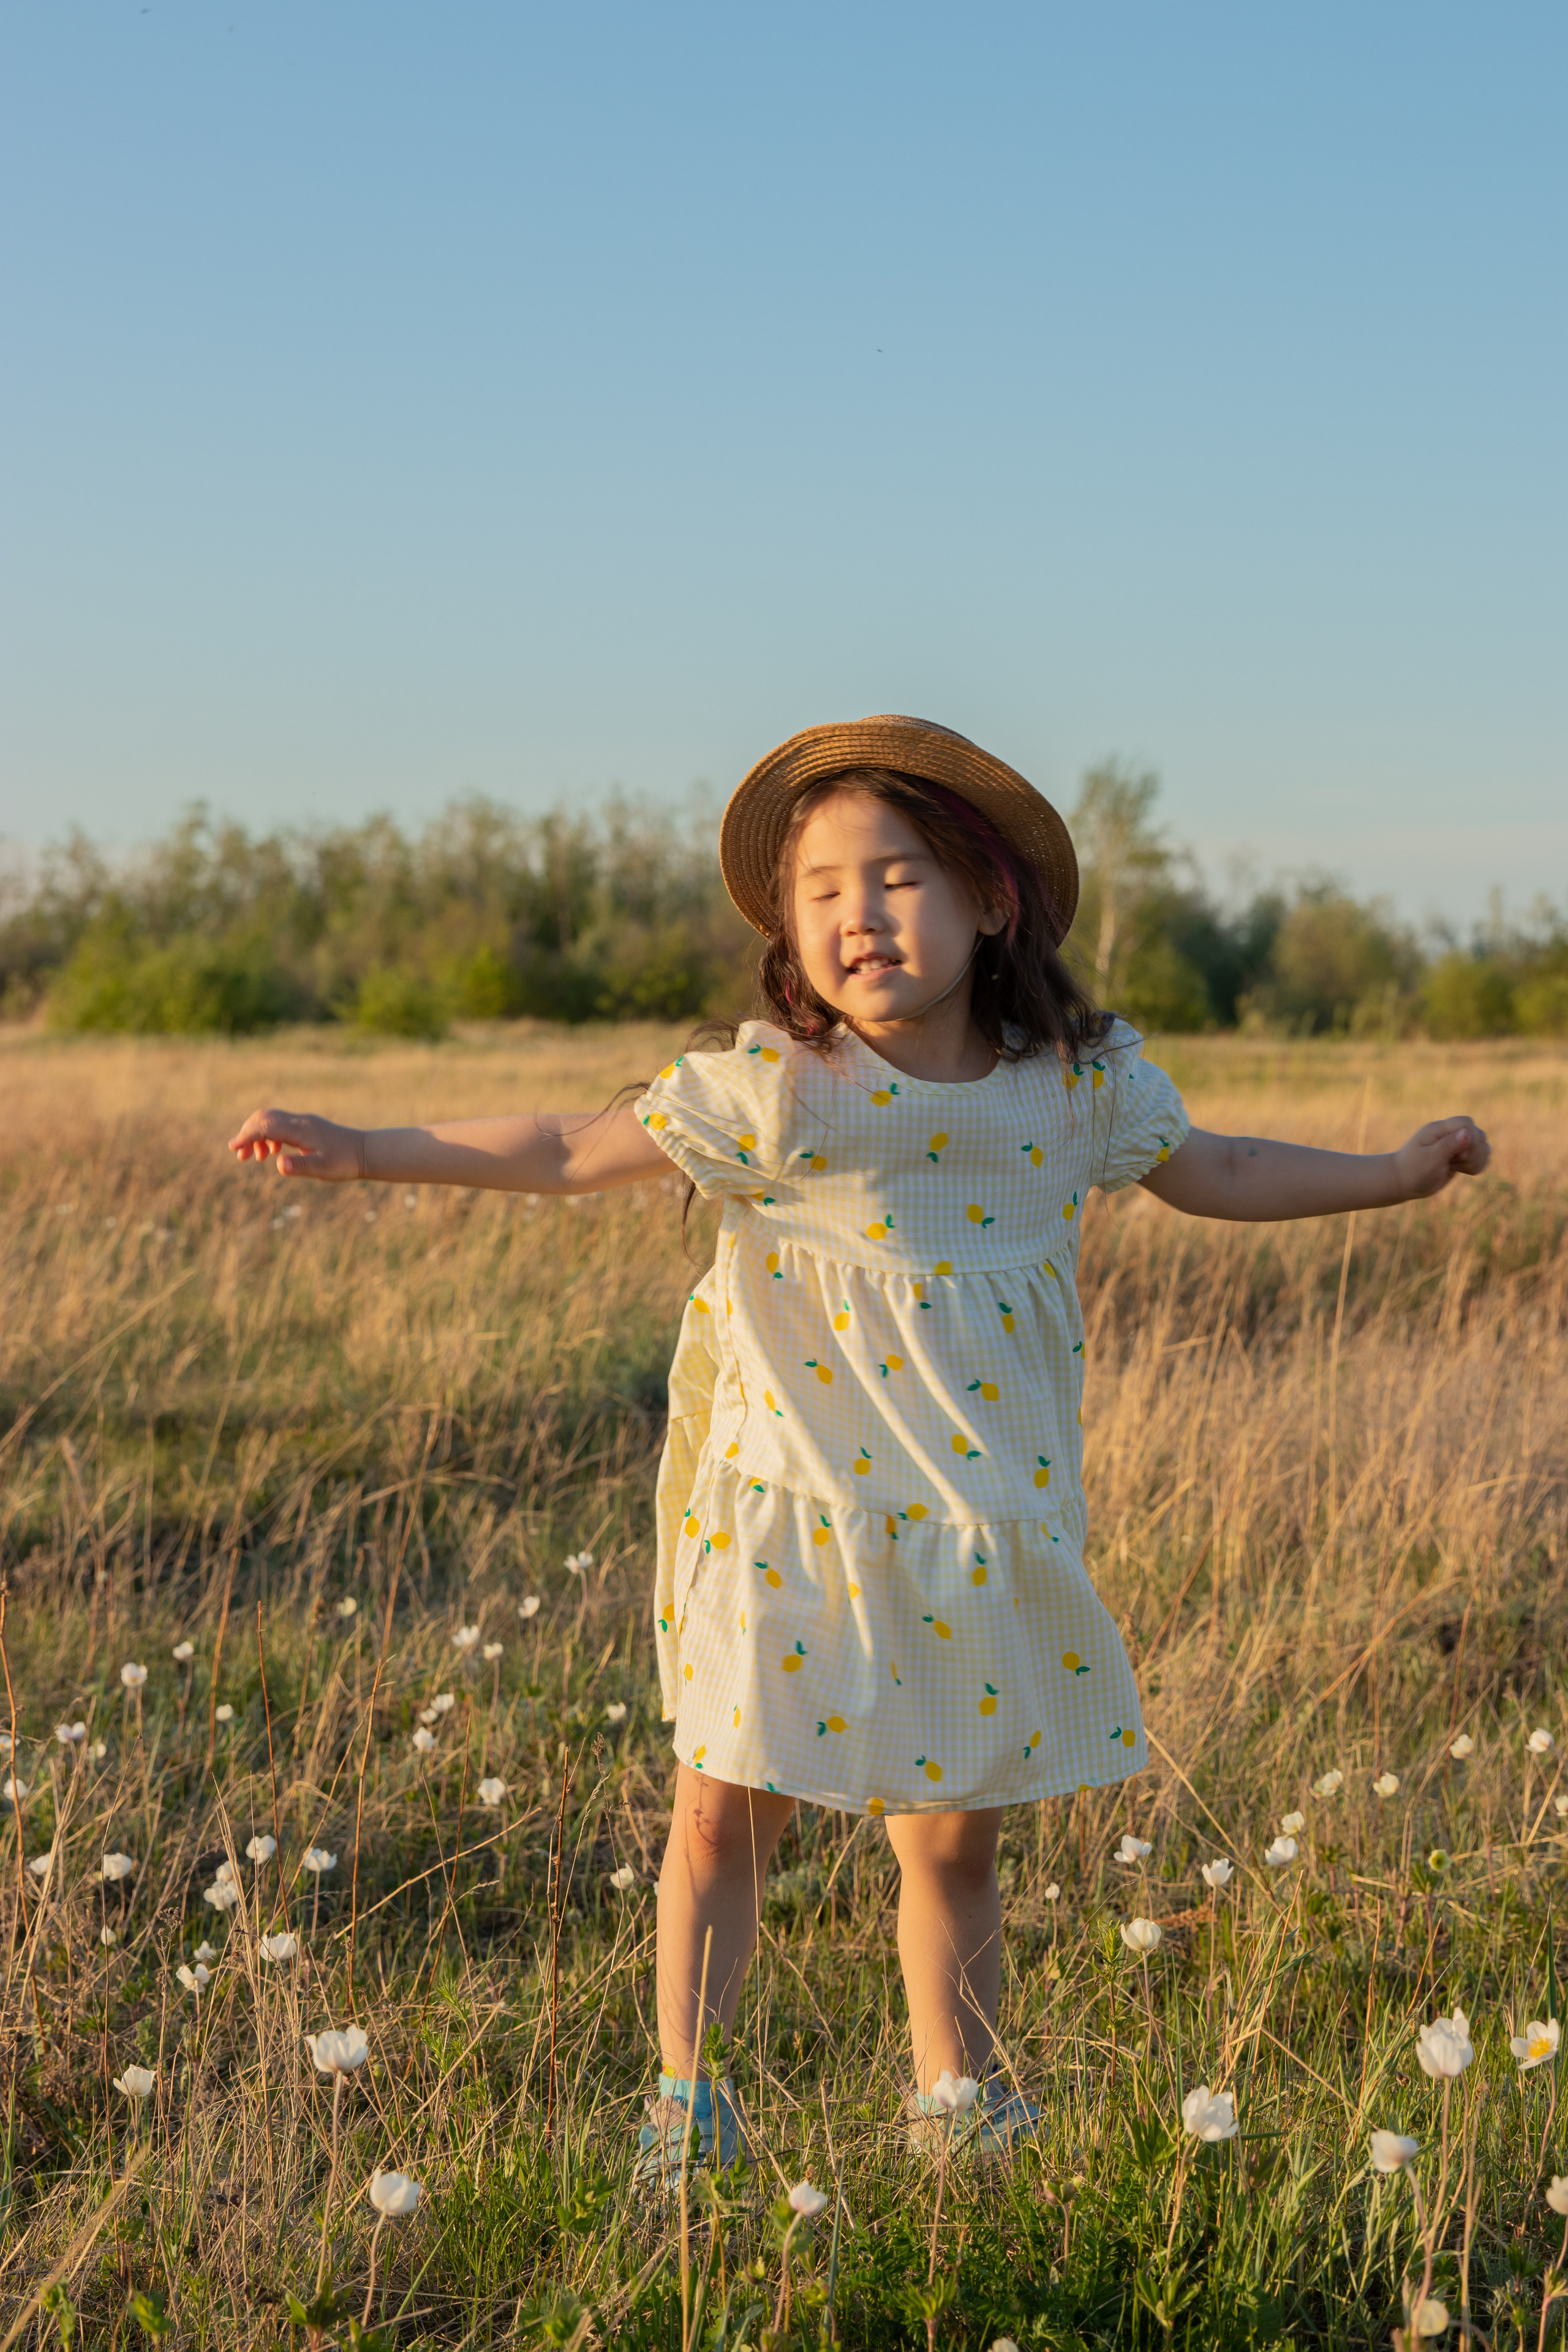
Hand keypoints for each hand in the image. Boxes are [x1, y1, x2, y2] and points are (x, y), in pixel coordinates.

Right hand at [228, 1107, 364, 1181]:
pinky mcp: (307, 1127)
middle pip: (264, 1117)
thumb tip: (279, 1164)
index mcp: (301, 1130)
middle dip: (247, 1134)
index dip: (247, 1136)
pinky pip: (280, 1124)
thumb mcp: (324, 1168)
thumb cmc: (346, 1162)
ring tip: (253, 1158)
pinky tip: (272, 1153)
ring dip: (257, 1135)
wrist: (366, 1152)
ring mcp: (303, 1122)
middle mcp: (300, 1121)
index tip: (233, 1149)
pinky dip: (268, 1135)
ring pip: (271, 1120)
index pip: (266, 1126)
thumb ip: (302, 1166)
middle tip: (240, 1156)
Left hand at [1392, 1115, 1489, 1200]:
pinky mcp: (1461, 1157)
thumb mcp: (1428, 1159)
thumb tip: (1467, 1132)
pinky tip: (1462, 1171)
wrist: (1403, 1182)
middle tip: (1455, 1162)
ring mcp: (1457, 1145)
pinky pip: (1481, 1157)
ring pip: (1483, 1146)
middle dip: (1474, 1152)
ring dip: (1476, 1160)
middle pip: (1479, 1134)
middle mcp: (1450, 1134)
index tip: (1459, 1154)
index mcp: (1439, 1129)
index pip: (1467, 1123)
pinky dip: (1477, 1166)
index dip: (1470, 1138)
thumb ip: (1448, 1145)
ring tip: (1457, 1167)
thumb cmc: (1412, 1170)